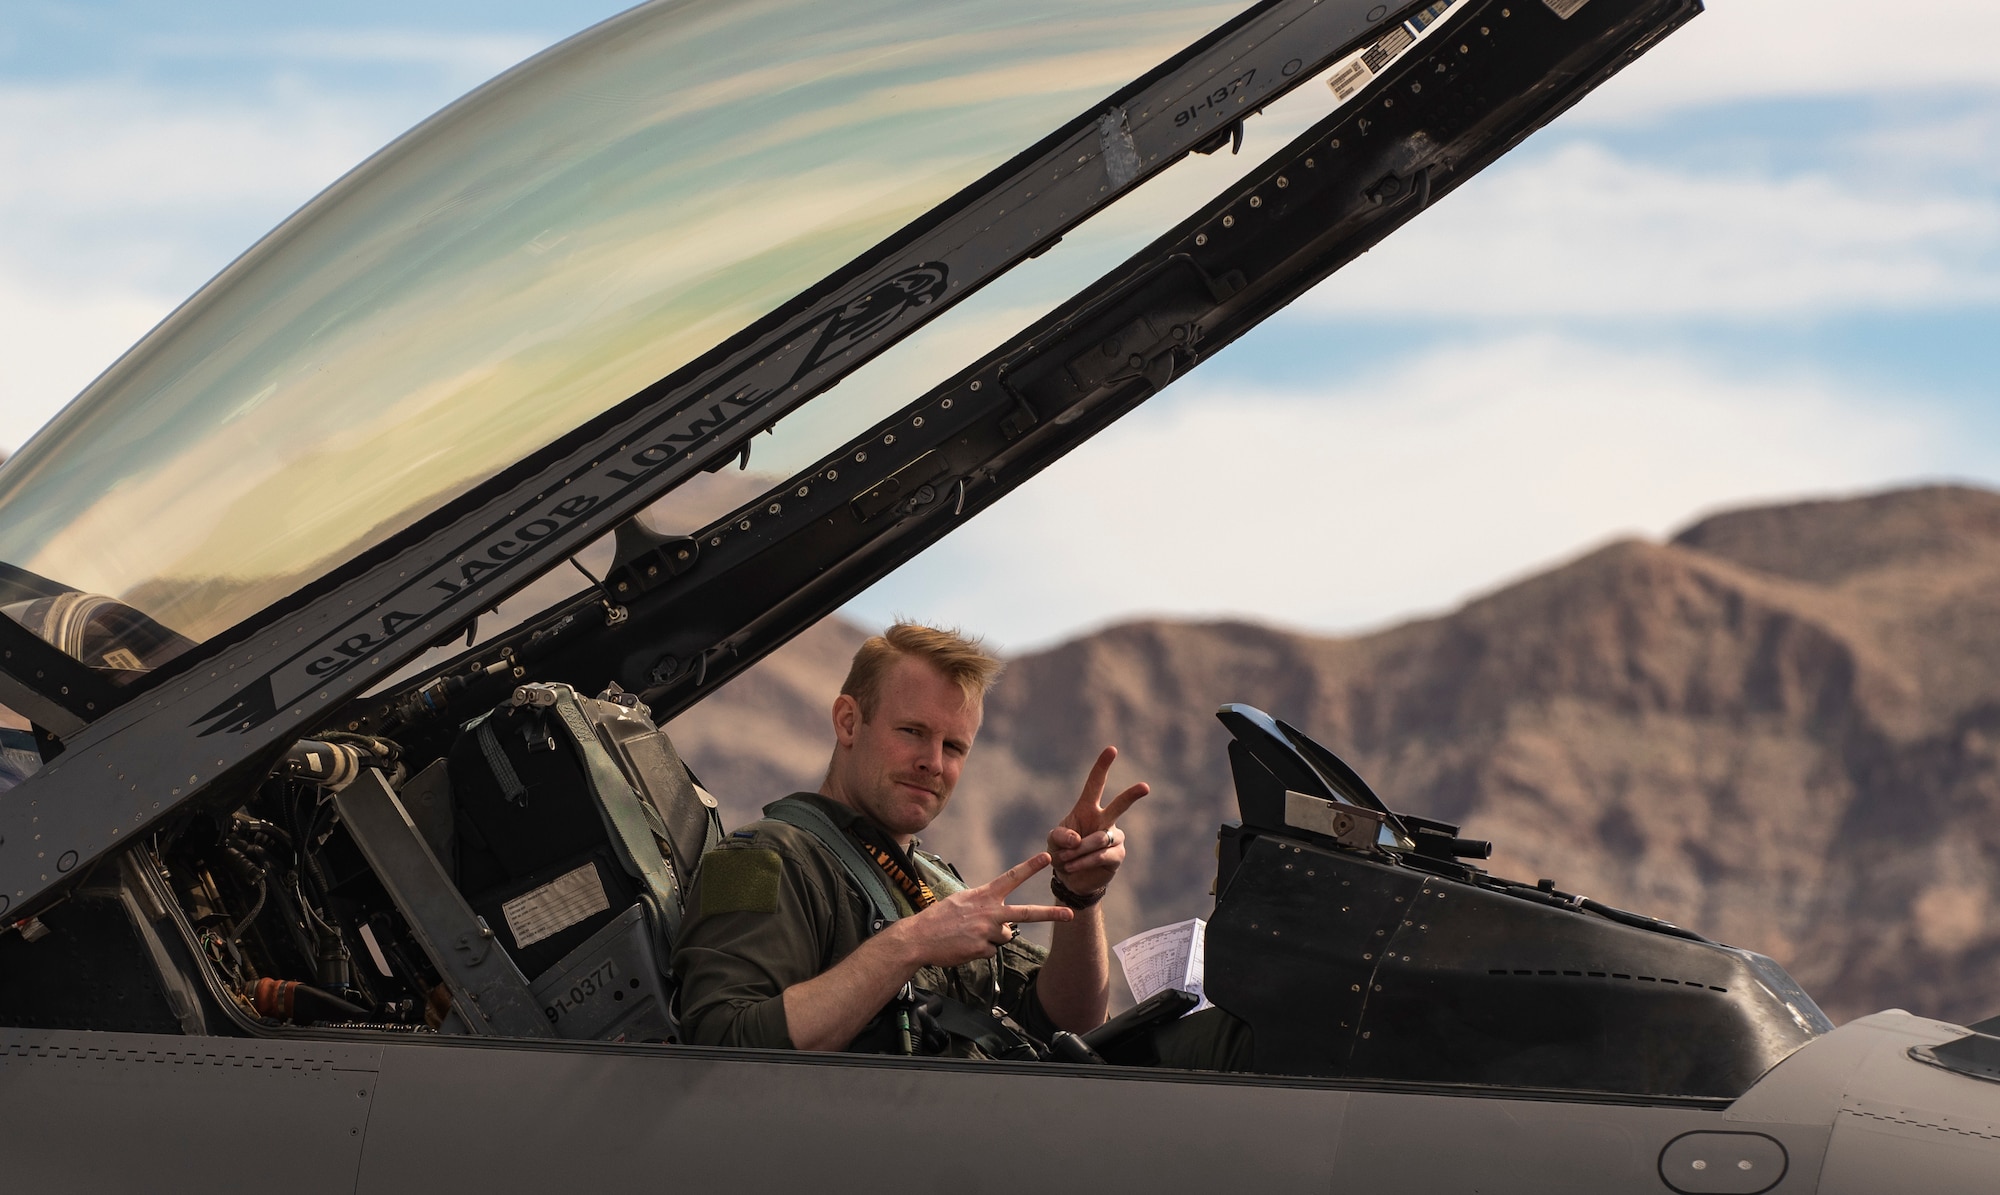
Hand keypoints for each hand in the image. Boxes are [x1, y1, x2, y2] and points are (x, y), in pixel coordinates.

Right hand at [897, 852, 1073, 967]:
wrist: (918, 938)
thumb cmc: (939, 919)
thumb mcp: (962, 902)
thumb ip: (986, 907)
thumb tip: (1005, 924)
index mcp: (983, 895)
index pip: (1011, 878)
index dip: (1030, 867)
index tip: (1048, 857)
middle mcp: (988, 912)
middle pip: (1025, 914)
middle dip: (1050, 914)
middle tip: (1070, 915)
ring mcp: (986, 931)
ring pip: (1003, 936)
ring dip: (991, 937)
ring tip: (969, 935)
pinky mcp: (981, 949)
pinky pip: (991, 950)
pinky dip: (980, 950)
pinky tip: (964, 945)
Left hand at [1047, 746, 1148, 897]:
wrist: (1070, 878)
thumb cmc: (1062, 852)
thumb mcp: (1053, 841)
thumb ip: (1060, 836)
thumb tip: (1078, 839)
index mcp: (1087, 809)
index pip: (1096, 783)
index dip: (1103, 766)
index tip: (1112, 749)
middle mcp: (1105, 820)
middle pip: (1120, 805)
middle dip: (1133, 795)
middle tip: (1145, 787)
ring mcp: (1113, 837)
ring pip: (1100, 839)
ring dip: (1080, 850)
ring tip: (1066, 859)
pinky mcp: (1117, 855)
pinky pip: (1101, 855)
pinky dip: (1084, 861)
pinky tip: (1073, 866)